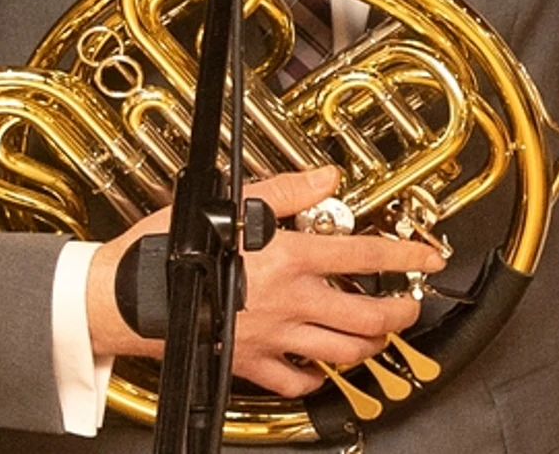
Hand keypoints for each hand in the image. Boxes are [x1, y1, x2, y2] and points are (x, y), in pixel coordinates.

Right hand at [87, 167, 446, 395]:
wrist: (129, 297)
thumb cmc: (169, 249)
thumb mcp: (230, 204)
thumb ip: (286, 190)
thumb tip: (326, 177)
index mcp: (289, 258)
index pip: (366, 259)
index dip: (407, 257)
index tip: (429, 256)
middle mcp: (291, 302)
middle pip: (368, 317)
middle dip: (400, 312)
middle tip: (409, 303)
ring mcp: (274, 338)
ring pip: (344, 353)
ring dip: (371, 345)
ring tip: (378, 334)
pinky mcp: (252, 363)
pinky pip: (298, 381)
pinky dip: (318, 378)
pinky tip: (322, 368)